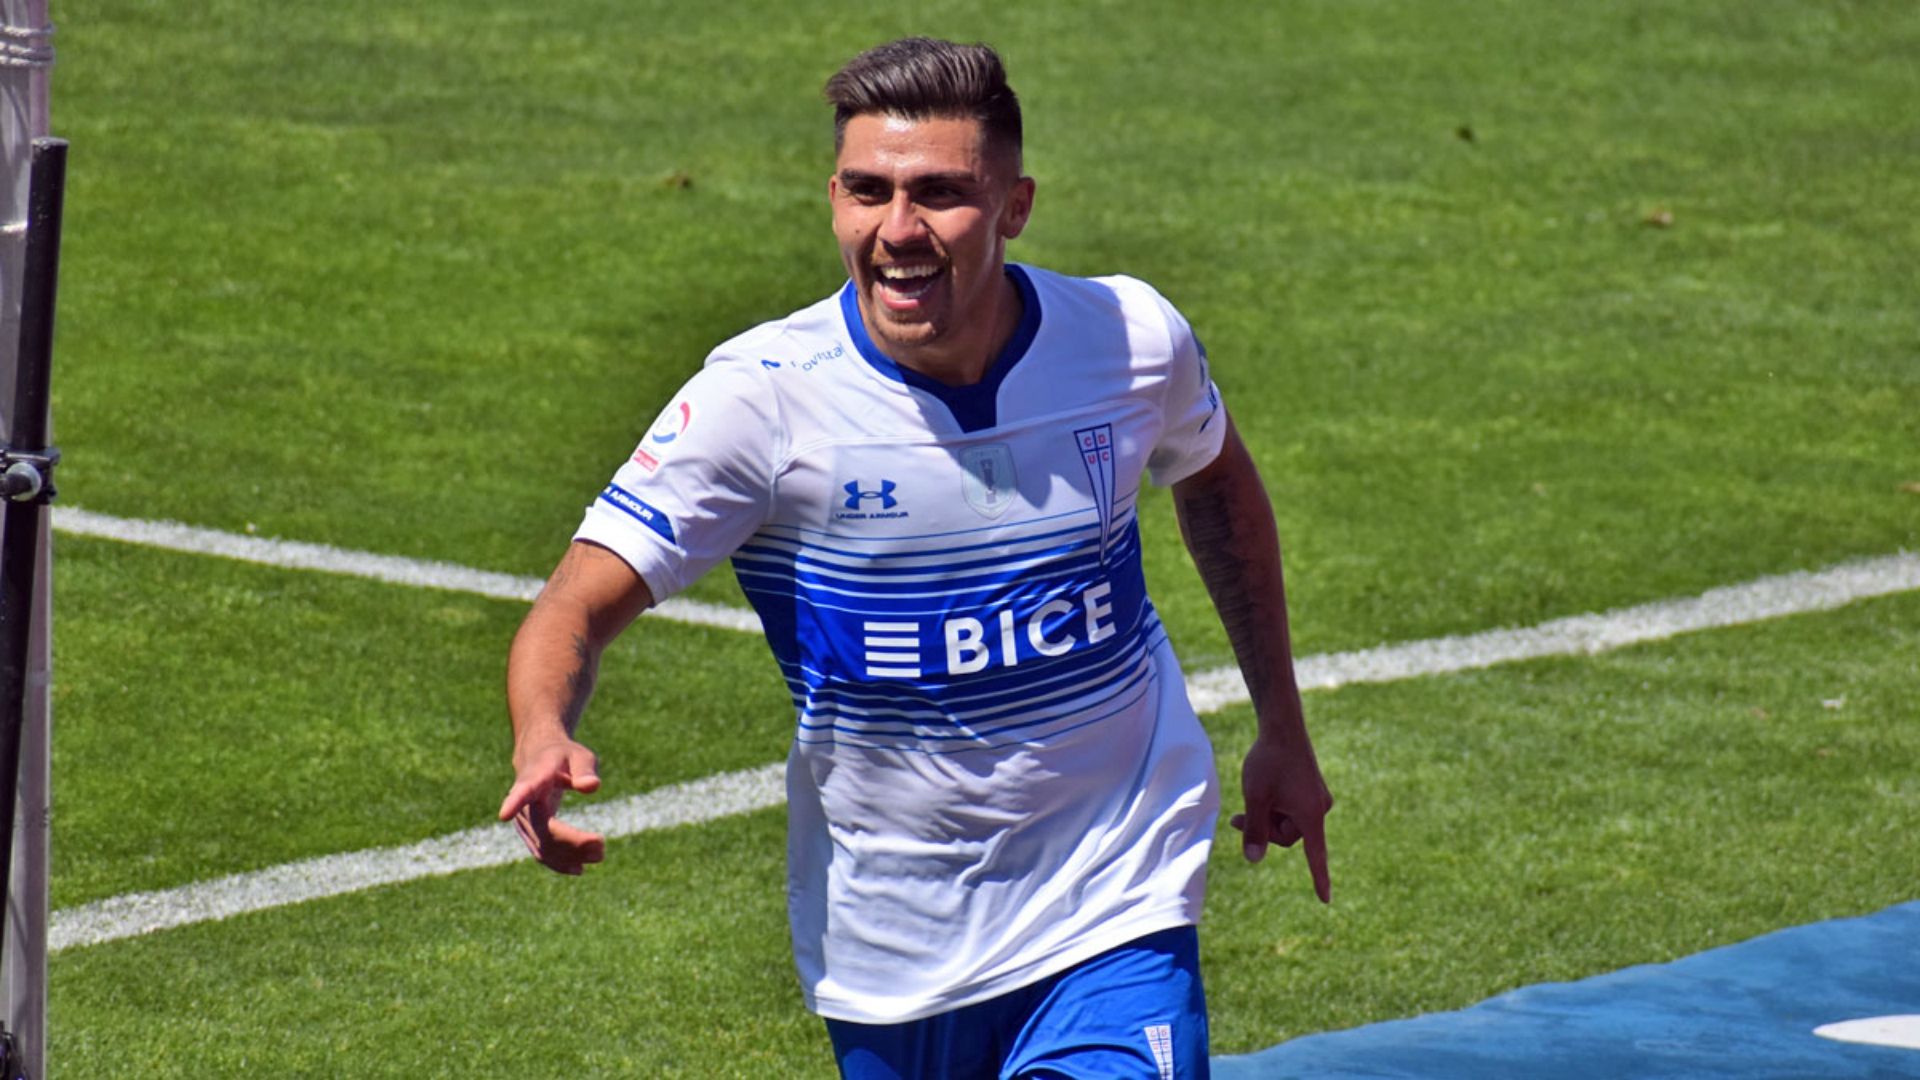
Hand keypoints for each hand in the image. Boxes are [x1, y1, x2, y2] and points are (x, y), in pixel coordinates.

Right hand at [498, 735, 605, 874]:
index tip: (503, 814)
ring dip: (570, 856)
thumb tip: (592, 786)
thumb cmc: (562, 756)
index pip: (522, 792)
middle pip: (543, 830)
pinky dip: (560, 863)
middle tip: (601, 846)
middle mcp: (523, 804)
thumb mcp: (579, 755)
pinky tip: (579, 868)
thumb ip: (585, 769)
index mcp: (533, 779)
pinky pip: (542, 853)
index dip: (514, 802)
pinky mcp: (529, 833)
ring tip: (599, 854)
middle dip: (572, 842)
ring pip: (543, 847)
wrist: (538, 759)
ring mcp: (523, 822)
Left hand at [1232, 733, 1332, 902]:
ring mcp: (1317, 798)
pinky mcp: (1311, 789)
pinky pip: (1292, 809)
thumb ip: (1255, 830)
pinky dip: (1276, 806)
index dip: (1318, 878)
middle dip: (1264, 829)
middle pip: (1287, 836)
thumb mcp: (1255, 797)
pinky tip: (1263, 789)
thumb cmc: (1268, 760)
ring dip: (1268, 816)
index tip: (1325, 900)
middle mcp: (1320, 808)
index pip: (1315, 856)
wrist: (1282, 726)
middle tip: (1237, 818)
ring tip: (1250, 798)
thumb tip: (1254, 859)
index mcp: (1310, 815)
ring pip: (1287, 822)